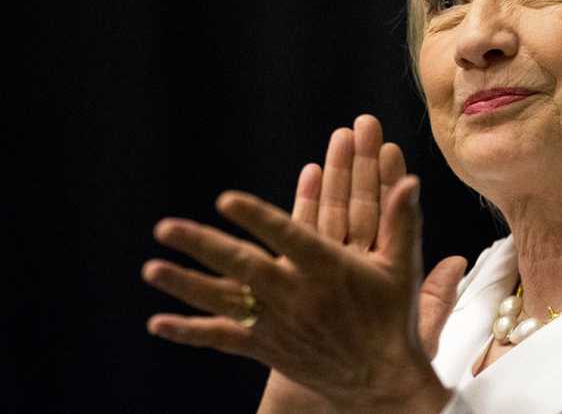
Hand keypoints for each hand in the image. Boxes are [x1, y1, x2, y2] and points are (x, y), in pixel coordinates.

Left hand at [141, 115, 465, 412]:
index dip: (256, 217)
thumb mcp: (401, 268)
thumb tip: (410, 179)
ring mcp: (277, 324)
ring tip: (151, 268)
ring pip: (224, 301)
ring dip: (185, 283)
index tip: (227, 200)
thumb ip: (400, 220)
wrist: (381, 382)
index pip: (287, 237)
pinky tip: (157, 322)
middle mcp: (297, 296)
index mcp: (328, 270)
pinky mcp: (265, 348)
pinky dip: (189, 331)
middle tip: (166, 227)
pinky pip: (221, 339)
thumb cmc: (391, 318)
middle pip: (242, 267)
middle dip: (202, 246)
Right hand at [290, 115, 467, 358]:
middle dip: (362, 165)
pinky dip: (308, 202)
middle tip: (365, 124)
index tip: (393, 146)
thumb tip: (459, 260)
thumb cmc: (380, 361)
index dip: (390, 181)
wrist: (341, 389)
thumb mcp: (415, 331)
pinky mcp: (295, 276)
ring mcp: (322, 266)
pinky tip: (311, 170)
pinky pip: (305, 232)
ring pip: (331, 212)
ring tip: (340, 137)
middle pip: (357, 206)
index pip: (386, 216)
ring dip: (336, 175)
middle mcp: (352, 263)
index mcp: (381, 271)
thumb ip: (436, 298)